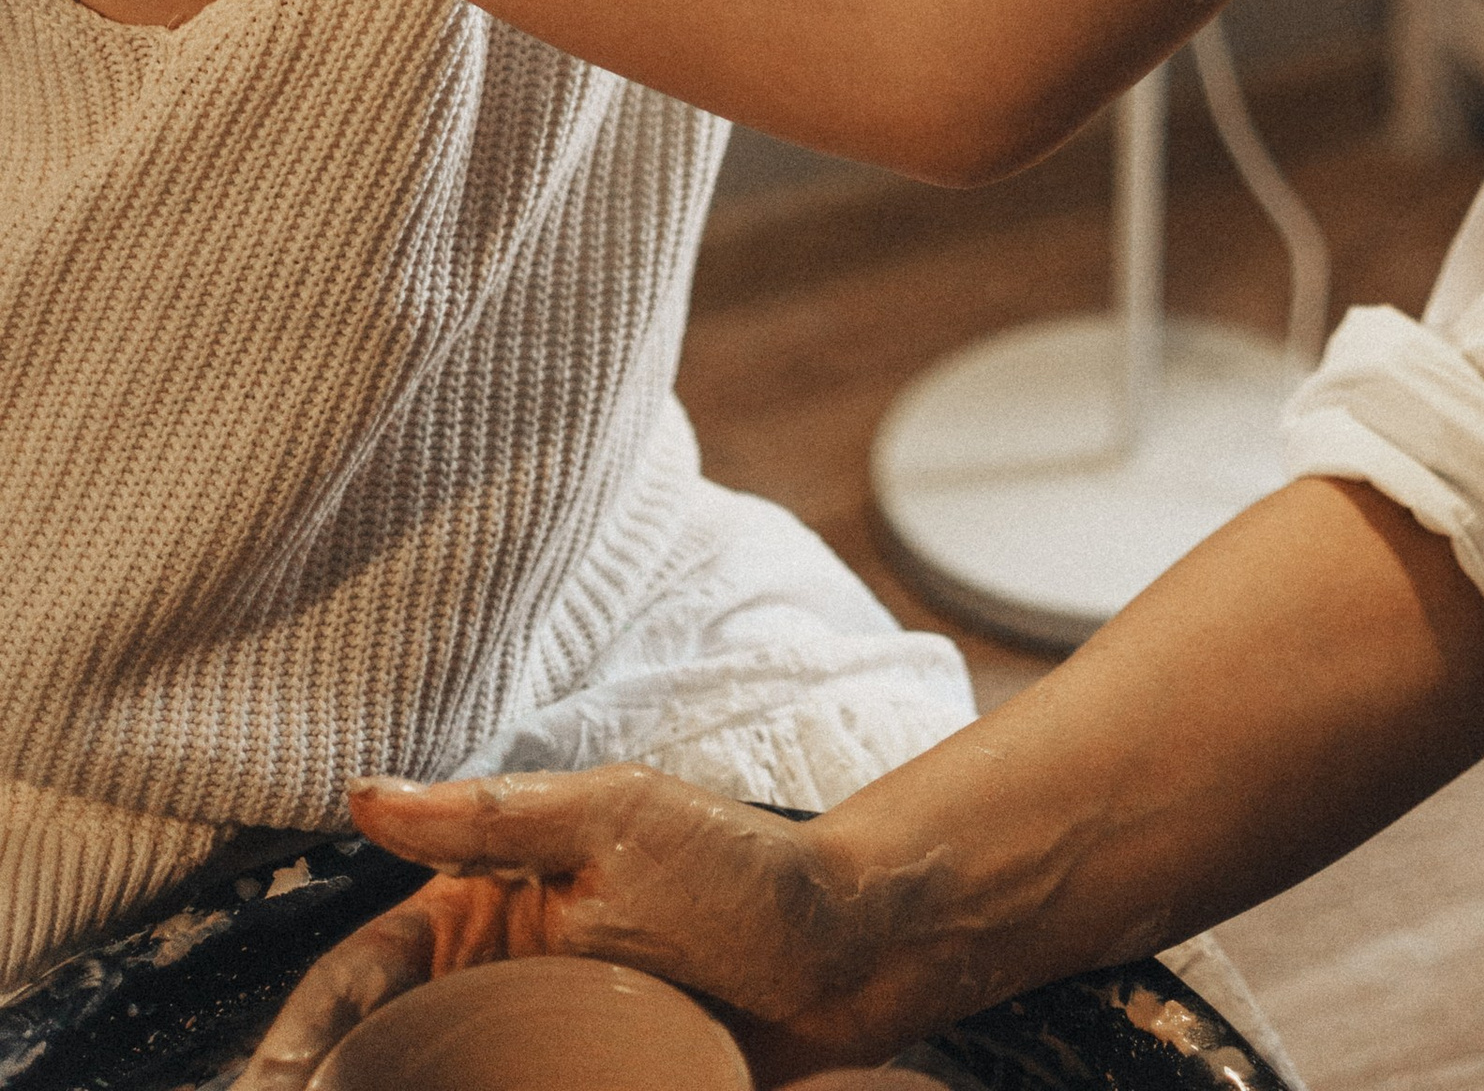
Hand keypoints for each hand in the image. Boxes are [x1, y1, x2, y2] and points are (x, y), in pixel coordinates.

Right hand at [237, 769, 882, 1087]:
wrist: (847, 955)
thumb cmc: (739, 871)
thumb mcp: (619, 821)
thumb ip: (490, 818)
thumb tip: (364, 794)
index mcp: (479, 913)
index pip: (354, 982)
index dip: (299, 1040)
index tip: (265, 1088)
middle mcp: (486, 990)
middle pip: (366, 1060)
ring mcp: (525, 1053)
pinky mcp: (572, 1090)